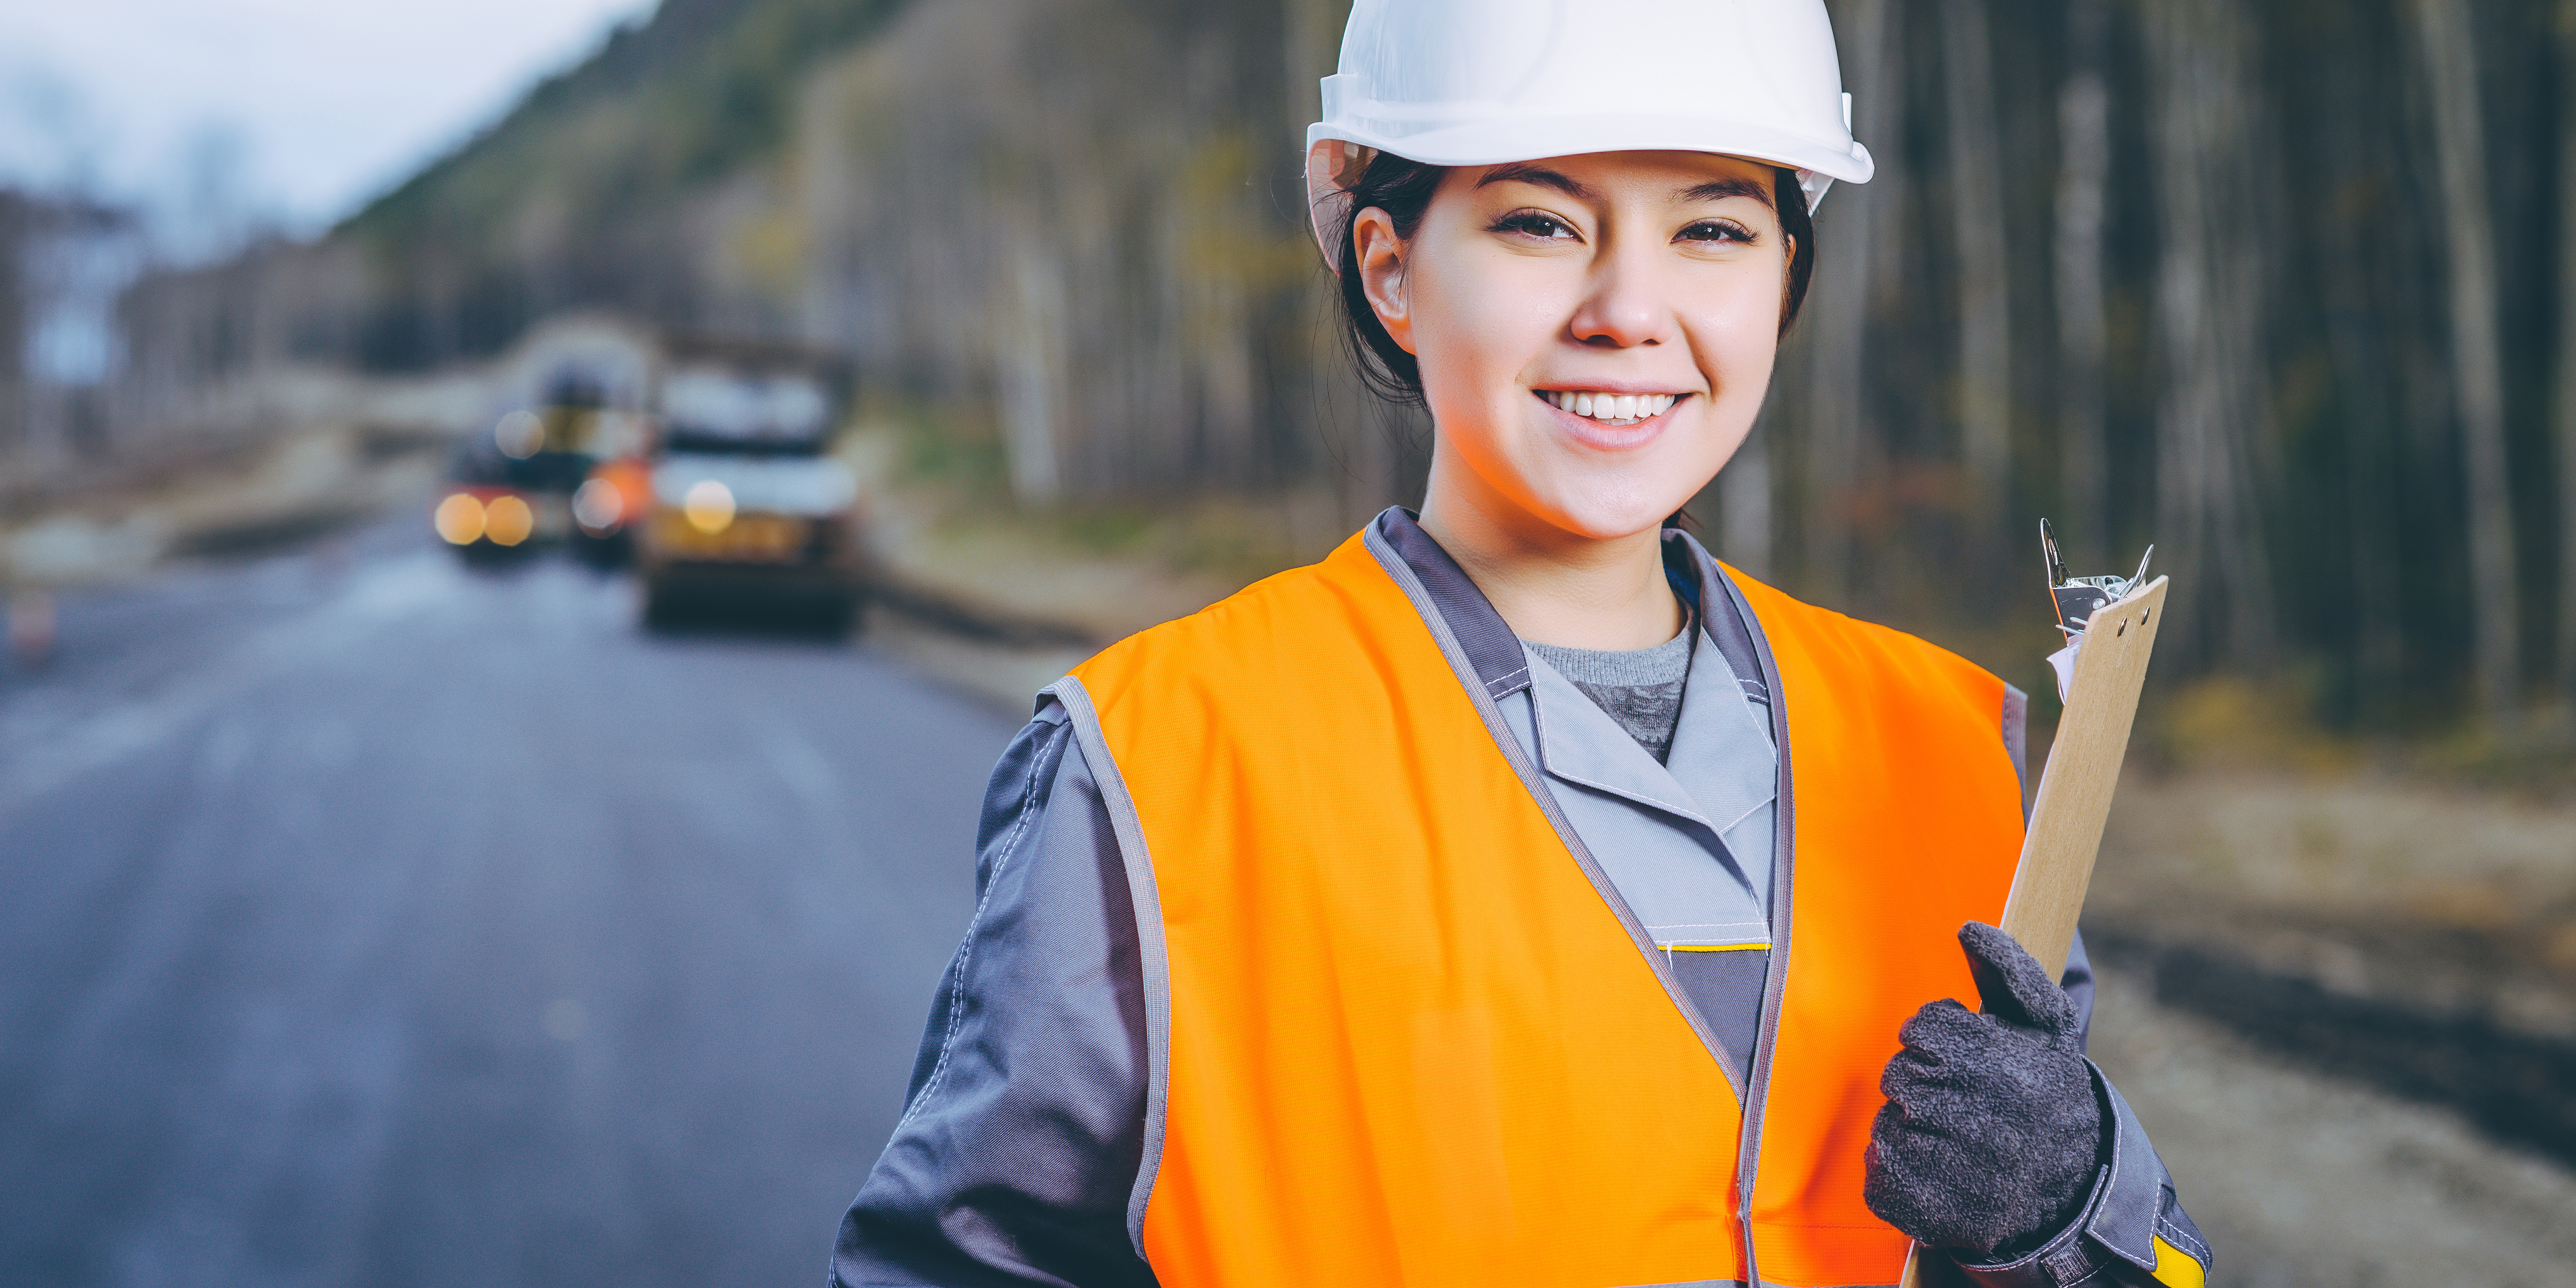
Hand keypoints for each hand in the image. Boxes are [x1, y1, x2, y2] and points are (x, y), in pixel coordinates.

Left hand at [1863, 922, 2103, 1259]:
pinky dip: (1895, 1171)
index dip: (1935, 1039)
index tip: (1959, 1055)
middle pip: (1897, 1075)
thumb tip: (1969, 928)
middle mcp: (1974, 1117)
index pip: (1921, 1029)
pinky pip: (1877, 1175)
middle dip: (1921, 1081)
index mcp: (1997, 1065)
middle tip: (1958, 1098)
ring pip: (1885, 1125)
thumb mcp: (2045, 1027)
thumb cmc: (2048, 1092)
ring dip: (1909, 1126)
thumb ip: (2009, 972)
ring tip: (1953, 1135)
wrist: (2073, 1188)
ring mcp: (1950, 1170)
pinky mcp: (1929, 1212)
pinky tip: (1935, 1169)